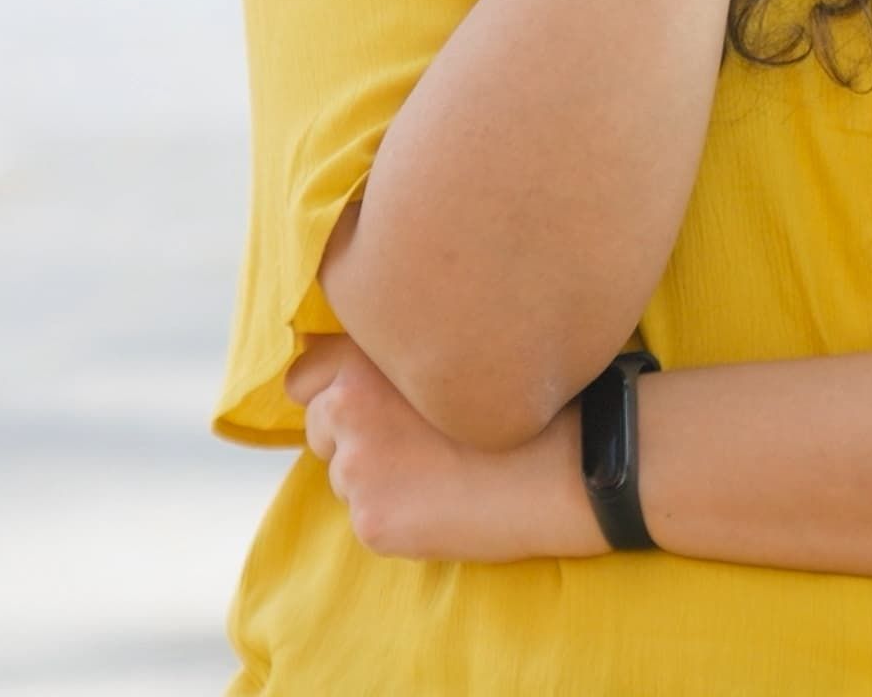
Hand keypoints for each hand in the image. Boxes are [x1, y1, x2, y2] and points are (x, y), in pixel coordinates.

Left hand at [287, 334, 607, 562]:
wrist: (567, 465)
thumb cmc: (525, 400)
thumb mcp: (455, 352)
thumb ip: (400, 354)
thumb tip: (348, 372)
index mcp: (366, 355)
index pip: (304, 377)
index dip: (333, 390)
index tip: (365, 404)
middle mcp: (348, 405)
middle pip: (320, 429)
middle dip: (353, 437)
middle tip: (414, 444)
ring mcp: (356, 467)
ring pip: (343, 475)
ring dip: (376, 476)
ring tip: (438, 473)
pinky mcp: (372, 519)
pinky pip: (367, 518)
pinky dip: (396, 516)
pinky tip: (443, 504)